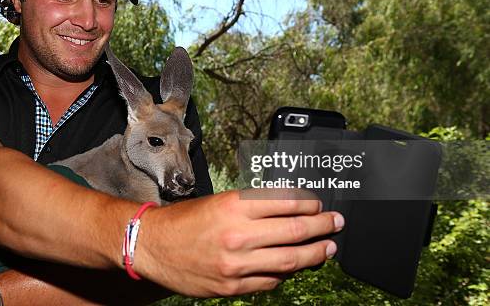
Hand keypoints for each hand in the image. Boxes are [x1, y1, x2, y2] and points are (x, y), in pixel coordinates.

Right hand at [135, 188, 343, 296]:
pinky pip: (270, 281)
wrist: (153, 246)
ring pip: (289, 260)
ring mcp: (236, 264)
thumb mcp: (219, 202)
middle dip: (322, 227)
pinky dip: (286, 273)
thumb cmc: (185, 221)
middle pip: (294, 231)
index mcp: (235, 206)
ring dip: (314, 254)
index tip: (319, 204)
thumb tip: (289, 211)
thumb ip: (253, 207)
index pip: (286, 202)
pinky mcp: (232, 286)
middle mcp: (238, 234)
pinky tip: (296, 267)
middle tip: (336, 224)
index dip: (310, 203)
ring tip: (328, 248)